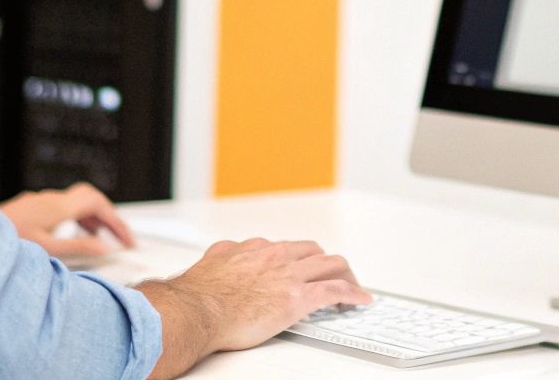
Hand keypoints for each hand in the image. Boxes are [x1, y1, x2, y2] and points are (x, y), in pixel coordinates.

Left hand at [0, 182, 135, 258]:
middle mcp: (50, 199)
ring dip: (92, 218)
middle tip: (119, 238)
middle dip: (108, 216)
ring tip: (101, 239)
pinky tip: (73, 235)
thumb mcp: (47, 250)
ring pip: (75, 202)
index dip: (117, 221)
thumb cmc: (6, 241)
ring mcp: (39, 201)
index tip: (127, 241)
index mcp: (58, 206)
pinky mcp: (30, 208)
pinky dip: (76, 219)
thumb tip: (105, 248)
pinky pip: (62, 207)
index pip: (98, 203)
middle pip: (90, 198)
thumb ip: (78, 248)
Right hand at [137, 238, 371, 378]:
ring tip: (353, 287)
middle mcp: (275, 255)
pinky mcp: (298, 297)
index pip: (285, 248)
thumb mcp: (210, 263)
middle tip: (332, 276)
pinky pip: (336, 290)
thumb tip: (218, 258)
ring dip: (346, 275)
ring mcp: (289, 275)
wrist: (196, 310)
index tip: (302, 268)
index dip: (298, 259)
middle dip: (326, 263)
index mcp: (254, 249)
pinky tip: (362, 301)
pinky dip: (354, 294)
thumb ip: (220, 258)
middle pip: (313, 251)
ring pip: (332, 264)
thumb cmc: (197, 295)